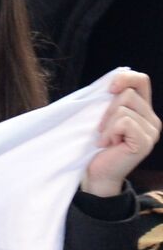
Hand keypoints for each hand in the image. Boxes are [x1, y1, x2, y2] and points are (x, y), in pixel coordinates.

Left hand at [81, 71, 159, 196]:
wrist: (96, 172)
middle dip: (107, 110)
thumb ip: (111, 99)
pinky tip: (108, 144)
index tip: (109, 88)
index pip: (141, 81)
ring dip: (106, 124)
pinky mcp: (145, 142)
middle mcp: (152, 119)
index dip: (125, 77)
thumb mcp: (104, 116)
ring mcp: (151, 131)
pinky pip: (123, 122)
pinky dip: (109, 132)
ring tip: (107, 139)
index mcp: (143, 109)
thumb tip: (112, 80)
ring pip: (123, 109)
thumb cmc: (97, 144)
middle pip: (127, 94)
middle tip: (103, 129)